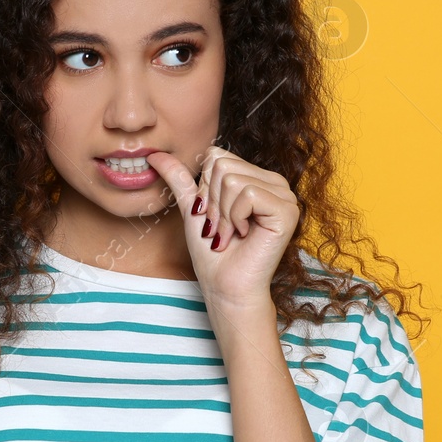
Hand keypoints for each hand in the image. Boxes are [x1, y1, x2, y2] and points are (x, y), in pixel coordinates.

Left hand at [148, 146, 300, 309]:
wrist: (225, 287)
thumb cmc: (212, 253)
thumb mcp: (193, 209)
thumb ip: (180, 179)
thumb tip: (154, 154)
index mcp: (257, 178)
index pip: (217, 156)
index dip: (205, 189)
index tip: (213, 217)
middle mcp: (275, 183)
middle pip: (223, 165)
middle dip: (212, 202)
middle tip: (221, 228)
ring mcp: (285, 196)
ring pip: (232, 180)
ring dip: (222, 214)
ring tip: (230, 234)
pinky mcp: (287, 210)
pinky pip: (247, 194)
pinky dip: (235, 218)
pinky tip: (245, 235)